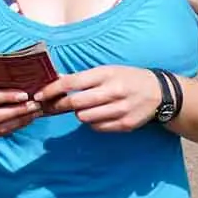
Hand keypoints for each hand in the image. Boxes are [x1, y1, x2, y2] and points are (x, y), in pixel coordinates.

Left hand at [34, 66, 160, 131]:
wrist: (159, 92)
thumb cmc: (127, 78)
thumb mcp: (106, 70)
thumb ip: (81, 77)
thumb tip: (55, 78)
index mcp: (106, 74)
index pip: (72, 82)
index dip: (52, 90)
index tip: (39, 95)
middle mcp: (113, 92)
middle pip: (75, 103)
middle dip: (59, 105)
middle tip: (52, 106)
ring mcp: (120, 110)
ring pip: (84, 118)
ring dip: (78, 114)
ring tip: (84, 107)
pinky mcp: (125, 124)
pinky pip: (97, 127)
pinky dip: (92, 122)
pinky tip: (99, 115)